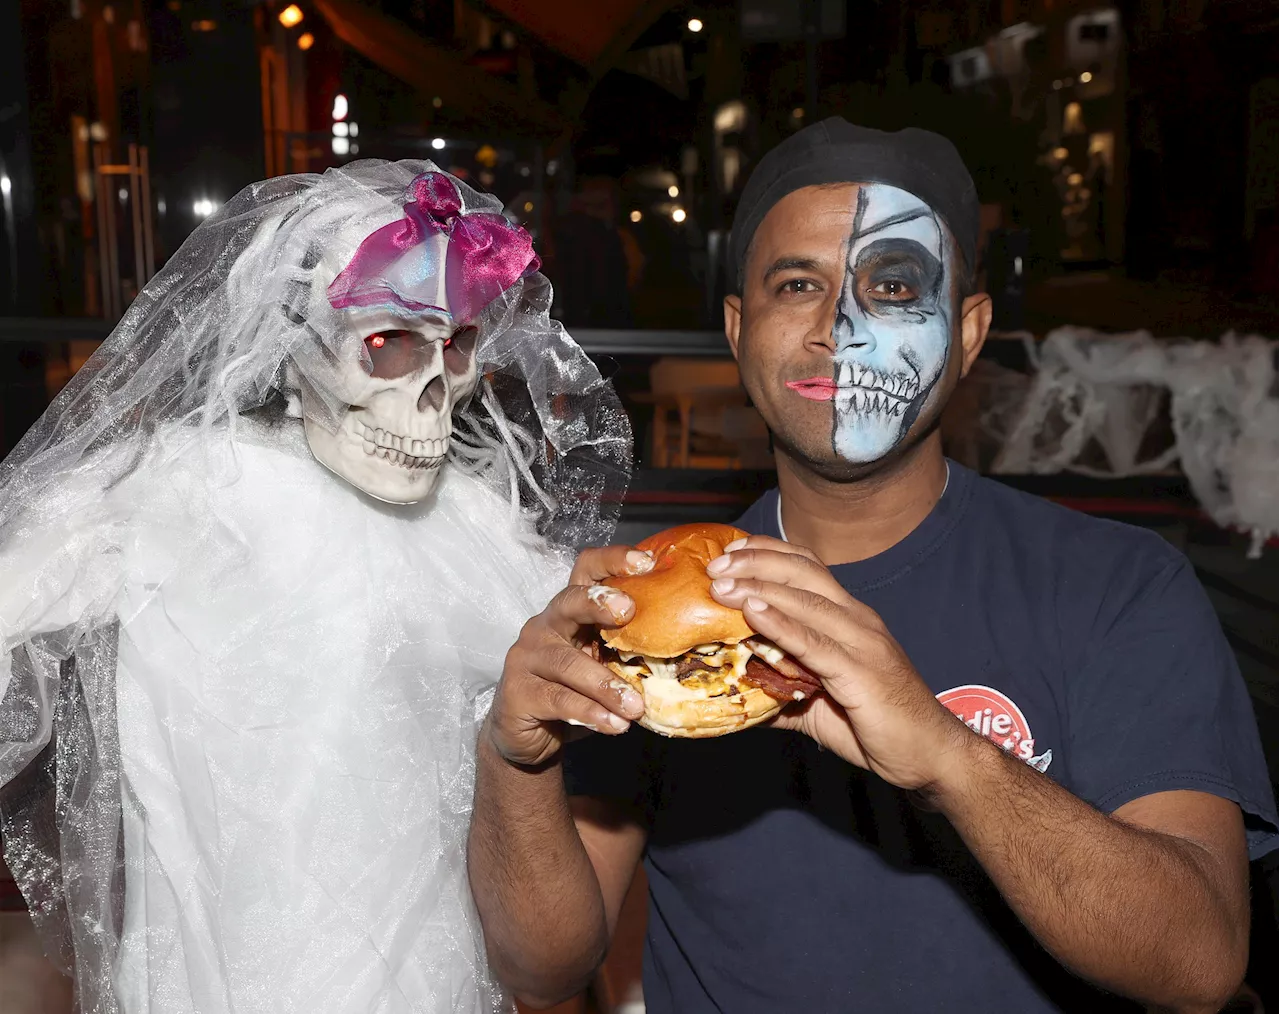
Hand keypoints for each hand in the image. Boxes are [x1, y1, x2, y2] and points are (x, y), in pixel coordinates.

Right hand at [486, 545, 652, 767]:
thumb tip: (685, 647)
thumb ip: (627, 651)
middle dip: (598, 602)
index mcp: (570, 610)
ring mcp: (527, 657)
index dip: (613, 560)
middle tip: (629, 611)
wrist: (528, 734)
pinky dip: (590, 713)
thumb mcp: (602, 664)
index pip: (587, 570)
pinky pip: (559, 699)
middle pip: (569, 601)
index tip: (647, 563)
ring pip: (568, 663)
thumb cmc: (575, 691)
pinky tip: (614, 724)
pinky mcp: (519, 692)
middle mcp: (545, 625)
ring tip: (635, 706)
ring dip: (605, 684)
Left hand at [706, 535, 974, 791]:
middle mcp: (857, 619)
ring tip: (721, 585)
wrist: (930, 755)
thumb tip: (736, 693)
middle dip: (755, 563)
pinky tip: (753, 612)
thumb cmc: (878, 727)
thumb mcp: (818, 703)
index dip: (768, 553)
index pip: (808, 567)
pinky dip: (781, 624)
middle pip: (802, 573)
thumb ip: (779, 690)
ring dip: (758, 588)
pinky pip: (814, 643)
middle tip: (715, 566)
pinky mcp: (861, 672)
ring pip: (805, 601)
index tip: (730, 552)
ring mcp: (862, 642)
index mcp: (850, 617)